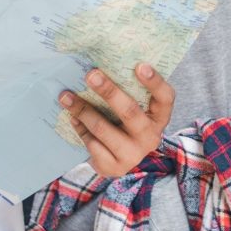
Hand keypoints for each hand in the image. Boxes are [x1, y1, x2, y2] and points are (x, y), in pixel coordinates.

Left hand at [60, 64, 176, 177]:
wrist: (121, 160)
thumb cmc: (127, 124)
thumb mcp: (136, 109)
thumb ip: (128, 92)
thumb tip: (101, 64)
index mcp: (159, 117)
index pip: (164, 97)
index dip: (154, 82)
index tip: (140, 65)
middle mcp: (150, 137)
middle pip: (129, 112)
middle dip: (109, 92)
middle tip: (91, 74)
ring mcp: (133, 154)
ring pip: (103, 128)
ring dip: (82, 110)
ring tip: (66, 96)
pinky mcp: (114, 167)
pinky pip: (92, 143)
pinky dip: (80, 128)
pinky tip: (72, 118)